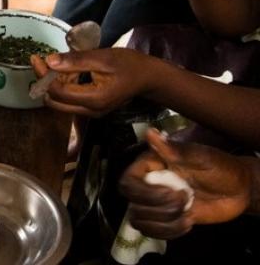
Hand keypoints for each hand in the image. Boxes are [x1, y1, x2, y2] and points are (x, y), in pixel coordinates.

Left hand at [29, 48, 156, 116]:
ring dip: (54, 84)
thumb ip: (75, 61)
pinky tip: (70, 71)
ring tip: (59, 64)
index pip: (58, 91)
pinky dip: (64, 86)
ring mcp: (91, 112)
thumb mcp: (103, 58)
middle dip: (45, 81)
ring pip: (60, 102)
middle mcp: (90, 111)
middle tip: (42, 61)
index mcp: (94, 99)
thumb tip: (49, 61)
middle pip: (55, 101)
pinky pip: (69, 100)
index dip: (43, 75)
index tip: (36, 58)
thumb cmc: (129, 65)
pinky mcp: (91, 108)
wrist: (149, 77)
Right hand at [119, 128, 252, 238]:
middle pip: (133, 205)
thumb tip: (150, 132)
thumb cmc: (219, 167)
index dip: (144, 192)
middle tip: (186, 198)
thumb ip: (174, 149)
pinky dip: (171, 231)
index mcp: (151, 166)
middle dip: (161, 208)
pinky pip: (154, 233)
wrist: (238, 189)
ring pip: (141, 222)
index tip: (171, 191)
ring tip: (187, 212)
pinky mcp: (167, 220)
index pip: (128, 182)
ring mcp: (157, 204)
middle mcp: (149, 185)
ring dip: (166, 221)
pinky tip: (188, 222)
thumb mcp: (200, 156)